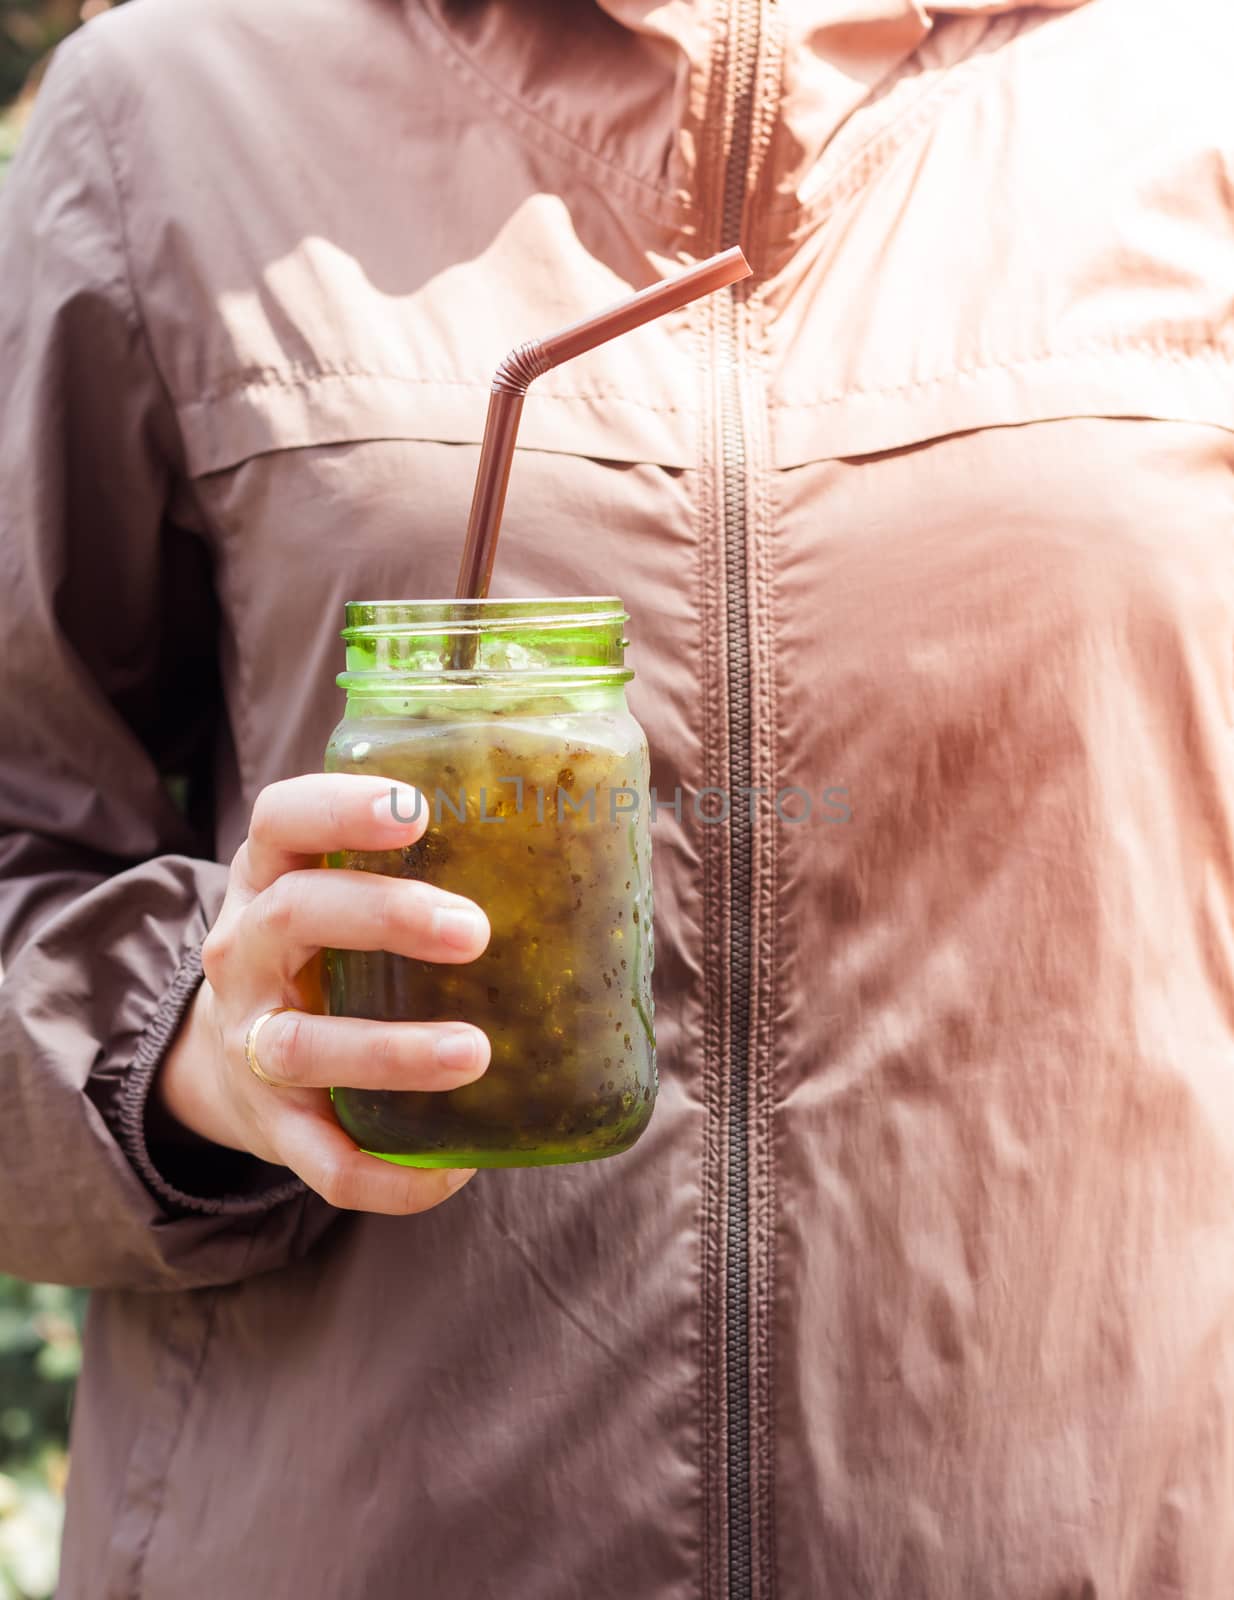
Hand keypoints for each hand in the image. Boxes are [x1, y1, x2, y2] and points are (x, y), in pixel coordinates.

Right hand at [155, 774, 490, 1213]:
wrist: (226, 1064)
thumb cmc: (326, 953)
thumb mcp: (337, 889)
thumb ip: (428, 860)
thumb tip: (590, 832)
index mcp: (270, 876)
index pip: (281, 820)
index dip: (338, 808)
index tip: (414, 811)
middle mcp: (248, 952)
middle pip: (294, 915)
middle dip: (384, 917)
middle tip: (473, 932)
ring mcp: (252, 1044)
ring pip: (303, 1047)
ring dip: (389, 1051)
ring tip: (473, 1052)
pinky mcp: (273, 1129)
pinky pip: (323, 1162)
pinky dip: (388, 1173)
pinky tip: (457, 1166)